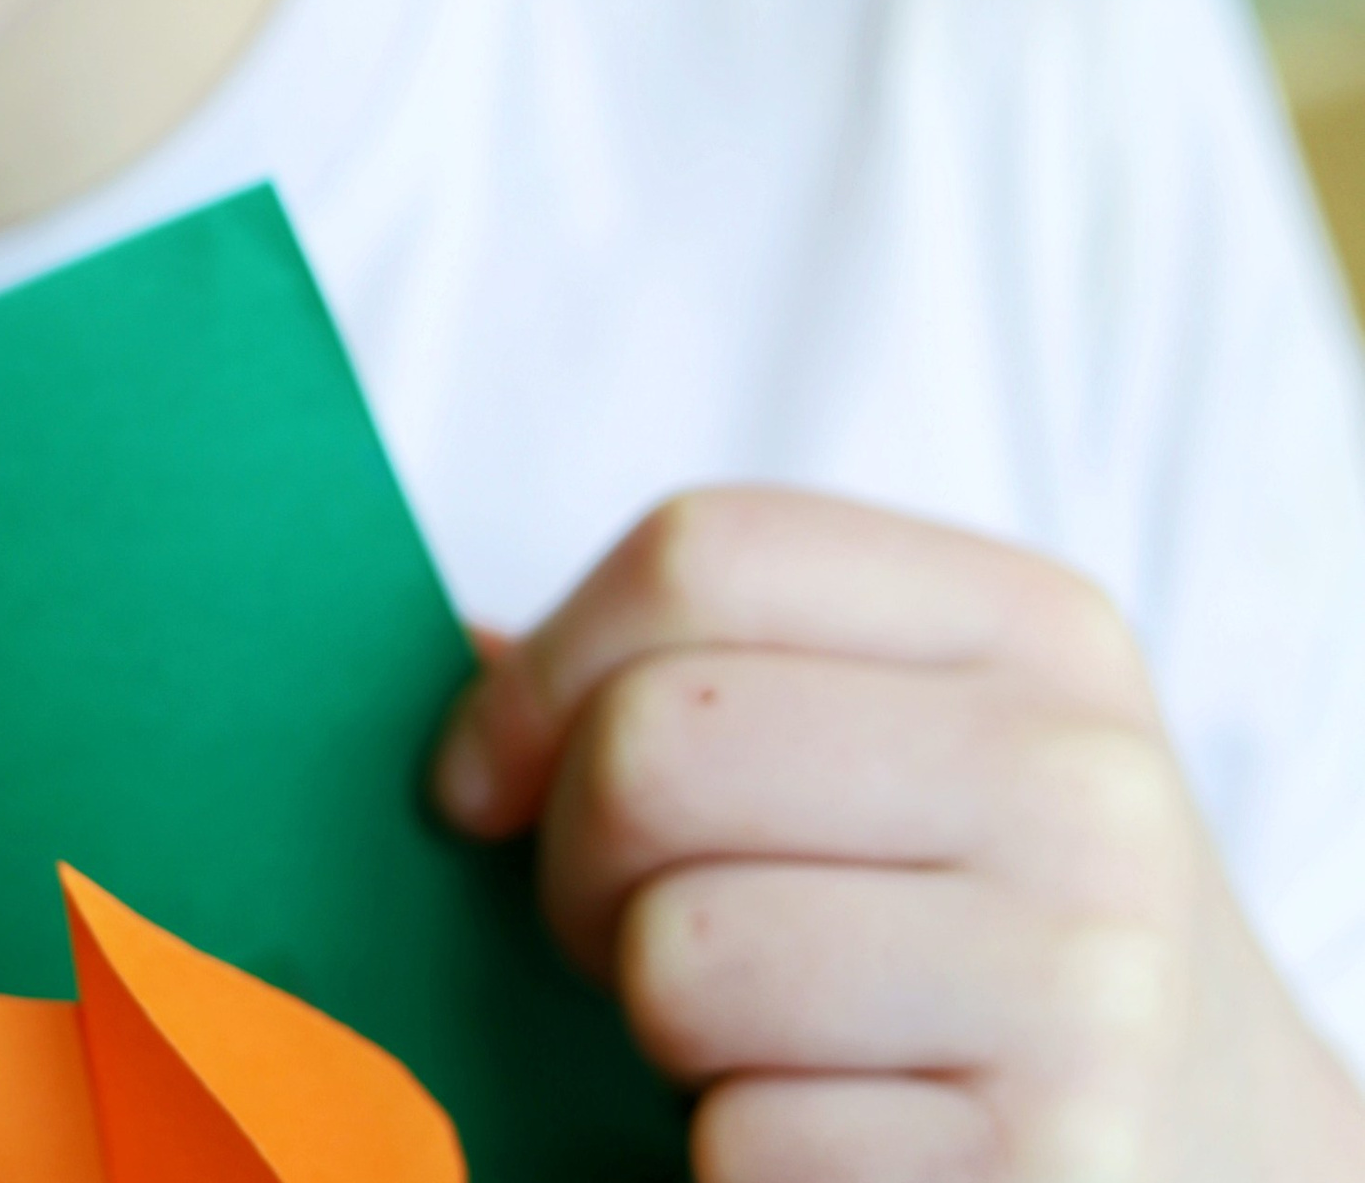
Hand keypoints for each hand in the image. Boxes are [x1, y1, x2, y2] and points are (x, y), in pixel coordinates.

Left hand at [431, 489, 1364, 1180]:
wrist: (1228, 1161)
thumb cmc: (981, 927)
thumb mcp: (899, 742)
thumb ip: (698, 670)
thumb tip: (445, 660)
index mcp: (1031, 629)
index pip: (696, 554)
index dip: (535, 671)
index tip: (481, 778)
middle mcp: (1080, 785)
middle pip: (655, 745)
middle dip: (572, 863)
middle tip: (620, 930)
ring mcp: (1085, 987)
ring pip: (675, 956)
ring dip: (655, 1022)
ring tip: (747, 1034)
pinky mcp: (1047, 1176)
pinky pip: (738, 1145)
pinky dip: (729, 1162)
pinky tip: (828, 1139)